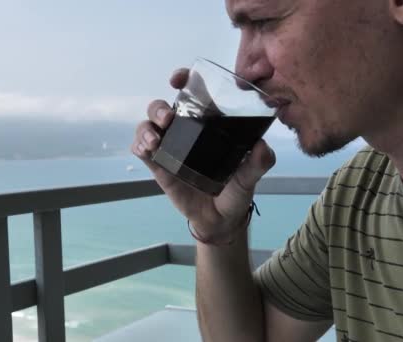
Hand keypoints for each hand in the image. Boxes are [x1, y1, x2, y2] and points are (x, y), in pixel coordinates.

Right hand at [131, 68, 276, 240]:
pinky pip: (142, 150)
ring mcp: (170, 148)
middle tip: (168, 118)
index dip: (182, 80)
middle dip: (159, 108)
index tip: (178, 79)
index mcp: (207, 124)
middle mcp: (185, 131)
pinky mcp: (159, 167)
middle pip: (162, 108)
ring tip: (155, 140)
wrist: (221, 220)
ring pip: (147, 126)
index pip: (192, 94)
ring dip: (146, 127)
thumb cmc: (236, 191)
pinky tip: (148, 150)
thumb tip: (263, 146)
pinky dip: (140, 146)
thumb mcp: (251, 175)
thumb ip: (259, 161)